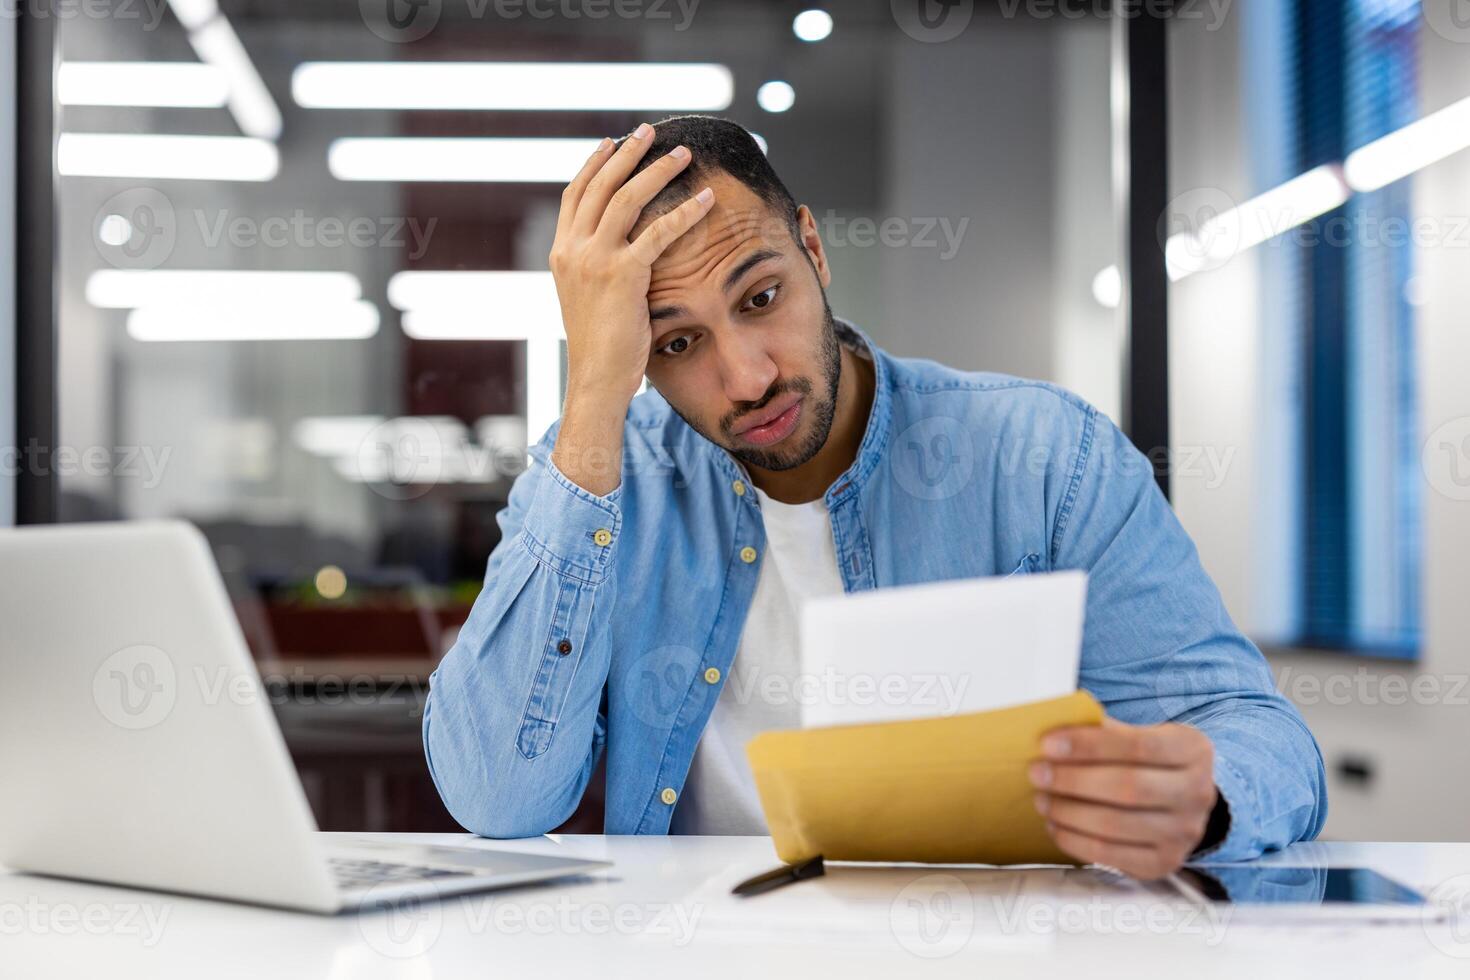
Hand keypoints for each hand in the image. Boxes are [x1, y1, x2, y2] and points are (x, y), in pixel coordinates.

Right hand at [549, 122, 715, 406]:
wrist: (595, 379)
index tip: (612, 142)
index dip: (594, 164)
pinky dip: (685, 212)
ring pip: (627, 198)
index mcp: (561, 252)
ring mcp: (594, 260)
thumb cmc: (601, 346)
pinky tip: (706, 200)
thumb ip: (595, 268)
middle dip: (627, 153)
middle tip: (649, 131)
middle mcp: (572, 249)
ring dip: (657, 170)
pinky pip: (658, 232)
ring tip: (683, 154)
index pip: (576, 194)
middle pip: (600, 185)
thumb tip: (615, 251)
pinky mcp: (622, 274)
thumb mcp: (587, 298)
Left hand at [1029, 716, 1217, 879]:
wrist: (1180, 801)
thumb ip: (1103, 732)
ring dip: (1069, 812)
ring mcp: (1184, 833)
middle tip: (1037, 772)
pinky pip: (1111, 855)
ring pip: (1116, 825)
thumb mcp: (1138, 735)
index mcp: (1192, 750)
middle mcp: (1197, 793)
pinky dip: (1075, 841)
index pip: (1138, 745)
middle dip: (1073, 780)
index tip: (1047, 744)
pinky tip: (1055, 825)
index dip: (1089, 745)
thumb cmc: (1148, 761)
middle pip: (1128, 787)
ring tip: (1042, 800)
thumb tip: (1053, 735)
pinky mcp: (1164, 863)